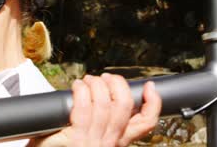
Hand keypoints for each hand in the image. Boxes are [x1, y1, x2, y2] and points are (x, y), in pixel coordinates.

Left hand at [32, 73, 161, 146]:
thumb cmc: (63, 146)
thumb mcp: (92, 138)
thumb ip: (103, 122)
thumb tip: (108, 92)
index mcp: (118, 142)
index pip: (146, 123)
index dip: (153, 102)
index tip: (149, 86)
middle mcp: (110, 143)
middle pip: (125, 105)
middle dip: (117, 83)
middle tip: (105, 78)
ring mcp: (93, 142)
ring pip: (105, 103)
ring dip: (96, 84)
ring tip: (87, 80)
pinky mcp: (75, 140)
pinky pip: (83, 107)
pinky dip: (81, 90)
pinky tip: (77, 86)